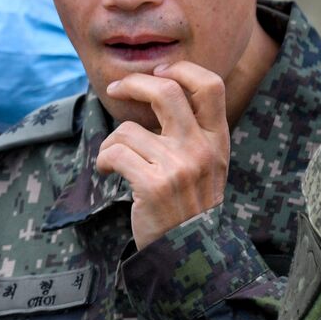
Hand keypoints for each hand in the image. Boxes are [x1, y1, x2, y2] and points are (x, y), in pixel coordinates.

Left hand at [96, 61, 228, 249]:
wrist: (189, 250)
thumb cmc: (188, 203)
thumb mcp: (206, 165)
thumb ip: (191, 132)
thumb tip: (154, 90)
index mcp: (217, 140)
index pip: (210, 86)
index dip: (181, 69)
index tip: (158, 70)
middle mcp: (201, 149)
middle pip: (165, 92)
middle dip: (133, 83)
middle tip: (116, 89)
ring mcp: (178, 167)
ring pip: (127, 130)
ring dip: (111, 143)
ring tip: (114, 161)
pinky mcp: (153, 185)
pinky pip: (114, 153)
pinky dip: (103, 160)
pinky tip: (107, 171)